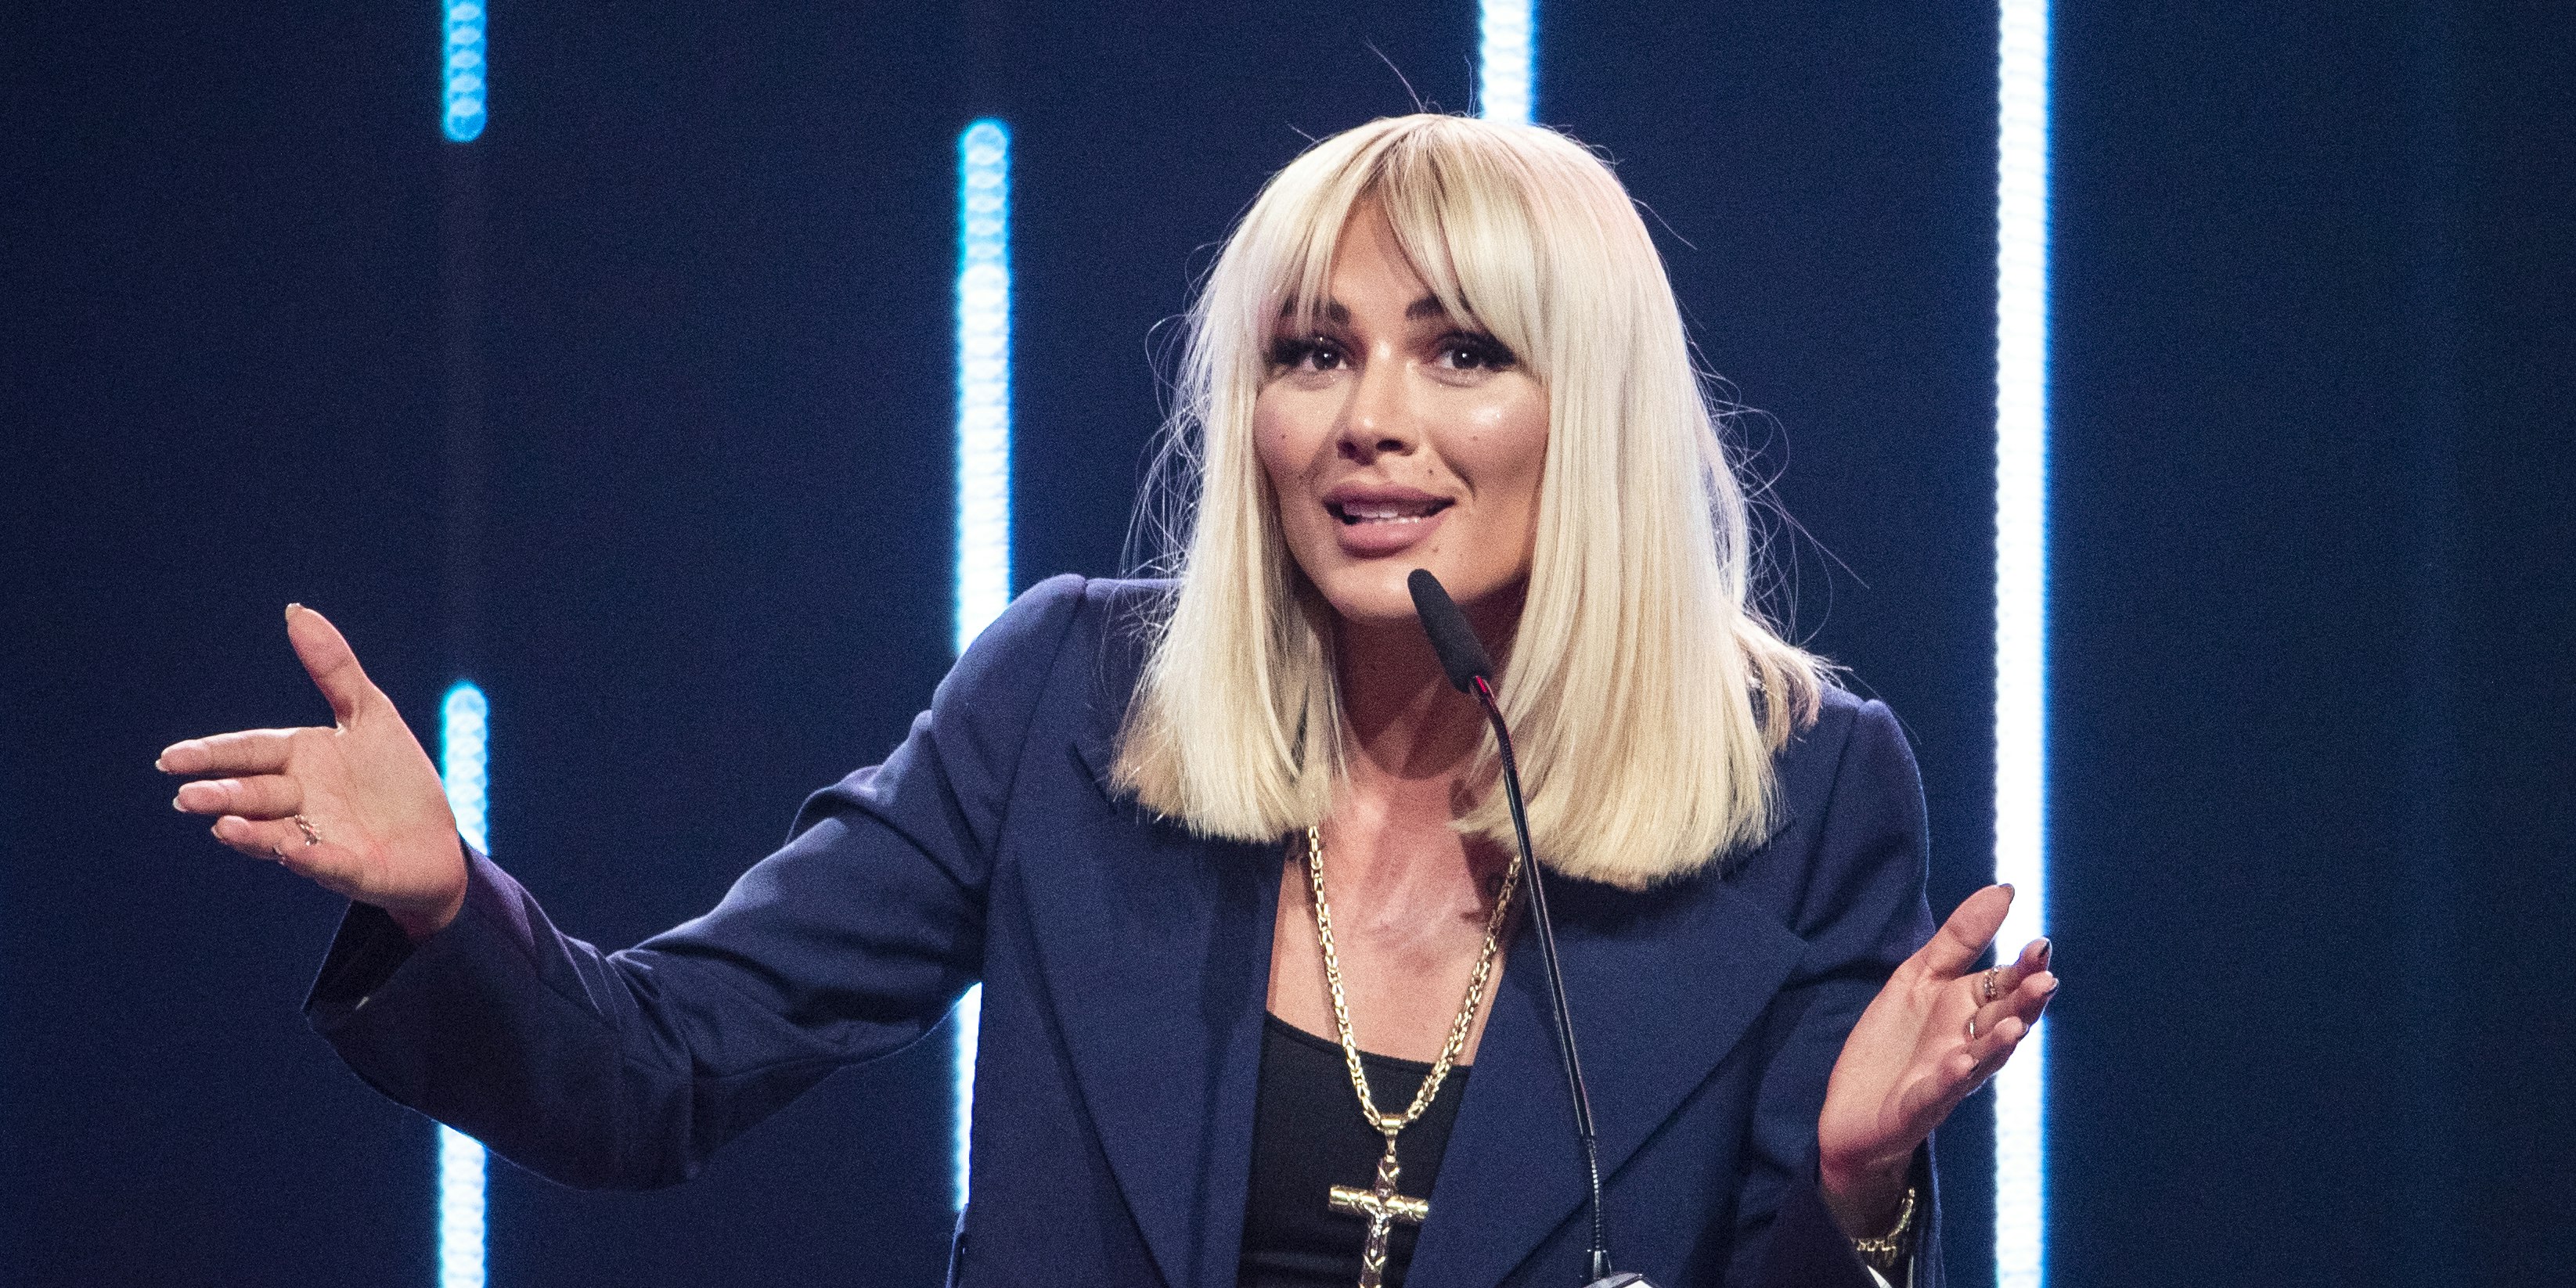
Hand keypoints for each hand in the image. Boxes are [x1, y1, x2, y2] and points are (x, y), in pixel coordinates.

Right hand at [160, 604, 468, 938]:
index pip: (251, 753)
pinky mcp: (355, 871)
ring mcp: (322, 839)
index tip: (170, 758)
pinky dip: (315, 860)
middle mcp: (301, 803)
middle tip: (187, 796)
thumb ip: (334, 669)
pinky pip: (332, 865)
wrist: (437, 841)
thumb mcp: (368, 714)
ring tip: (222, 826)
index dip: (211, 756)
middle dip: (222, 795)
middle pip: (256, 794)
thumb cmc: (394, 778)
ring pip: (278, 835)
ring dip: (252, 832)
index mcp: (300, 762)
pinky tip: (297, 854)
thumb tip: (296, 611)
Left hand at [1814, 884, 2055, 1238]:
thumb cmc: (1894, 1042)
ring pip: (1980, 1060)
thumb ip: (1961, 938)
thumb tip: (2004, 890)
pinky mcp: (1918, 1107)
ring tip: (2015, 1024)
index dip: (2022, 968)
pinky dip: (1949, 1078)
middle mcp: (1967, 1045)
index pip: (2004, 985)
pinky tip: (1958, 1061)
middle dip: (2025, 1003)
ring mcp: (1946, 1079)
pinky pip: (1937, 1091)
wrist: (1853, 1112)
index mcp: (1968, 1011)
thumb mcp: (1919, 977)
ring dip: (1998, 1044)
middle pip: (2003, 1021)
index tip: (2041, 944)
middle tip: (2045, 980)